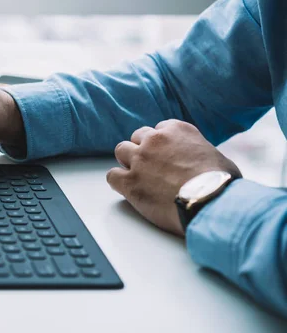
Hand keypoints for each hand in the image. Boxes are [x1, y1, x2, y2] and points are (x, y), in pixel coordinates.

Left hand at [106, 119, 241, 235]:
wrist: (210, 203)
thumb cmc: (221, 183)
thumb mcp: (217, 156)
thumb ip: (200, 152)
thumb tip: (202, 164)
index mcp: (178, 130)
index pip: (160, 128)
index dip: (161, 144)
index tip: (166, 155)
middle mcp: (155, 140)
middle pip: (137, 137)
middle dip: (142, 150)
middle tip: (151, 167)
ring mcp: (140, 160)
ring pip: (121, 151)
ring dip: (128, 162)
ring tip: (139, 177)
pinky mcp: (130, 181)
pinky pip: (112, 176)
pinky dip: (118, 182)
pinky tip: (128, 190)